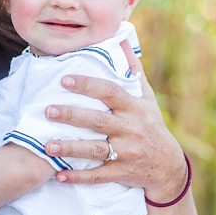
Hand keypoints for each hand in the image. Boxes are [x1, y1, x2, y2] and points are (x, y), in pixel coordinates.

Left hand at [43, 40, 185, 201]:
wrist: (169, 166)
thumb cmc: (151, 125)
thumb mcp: (147, 98)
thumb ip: (132, 70)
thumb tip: (123, 37)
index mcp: (134, 108)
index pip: (110, 92)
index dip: (88, 85)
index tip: (64, 79)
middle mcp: (131, 129)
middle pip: (98, 121)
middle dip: (73, 116)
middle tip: (48, 111)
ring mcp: (126, 153)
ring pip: (95, 150)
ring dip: (70, 149)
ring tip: (46, 146)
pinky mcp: (121, 173)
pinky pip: (97, 176)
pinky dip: (78, 177)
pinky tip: (58, 175)